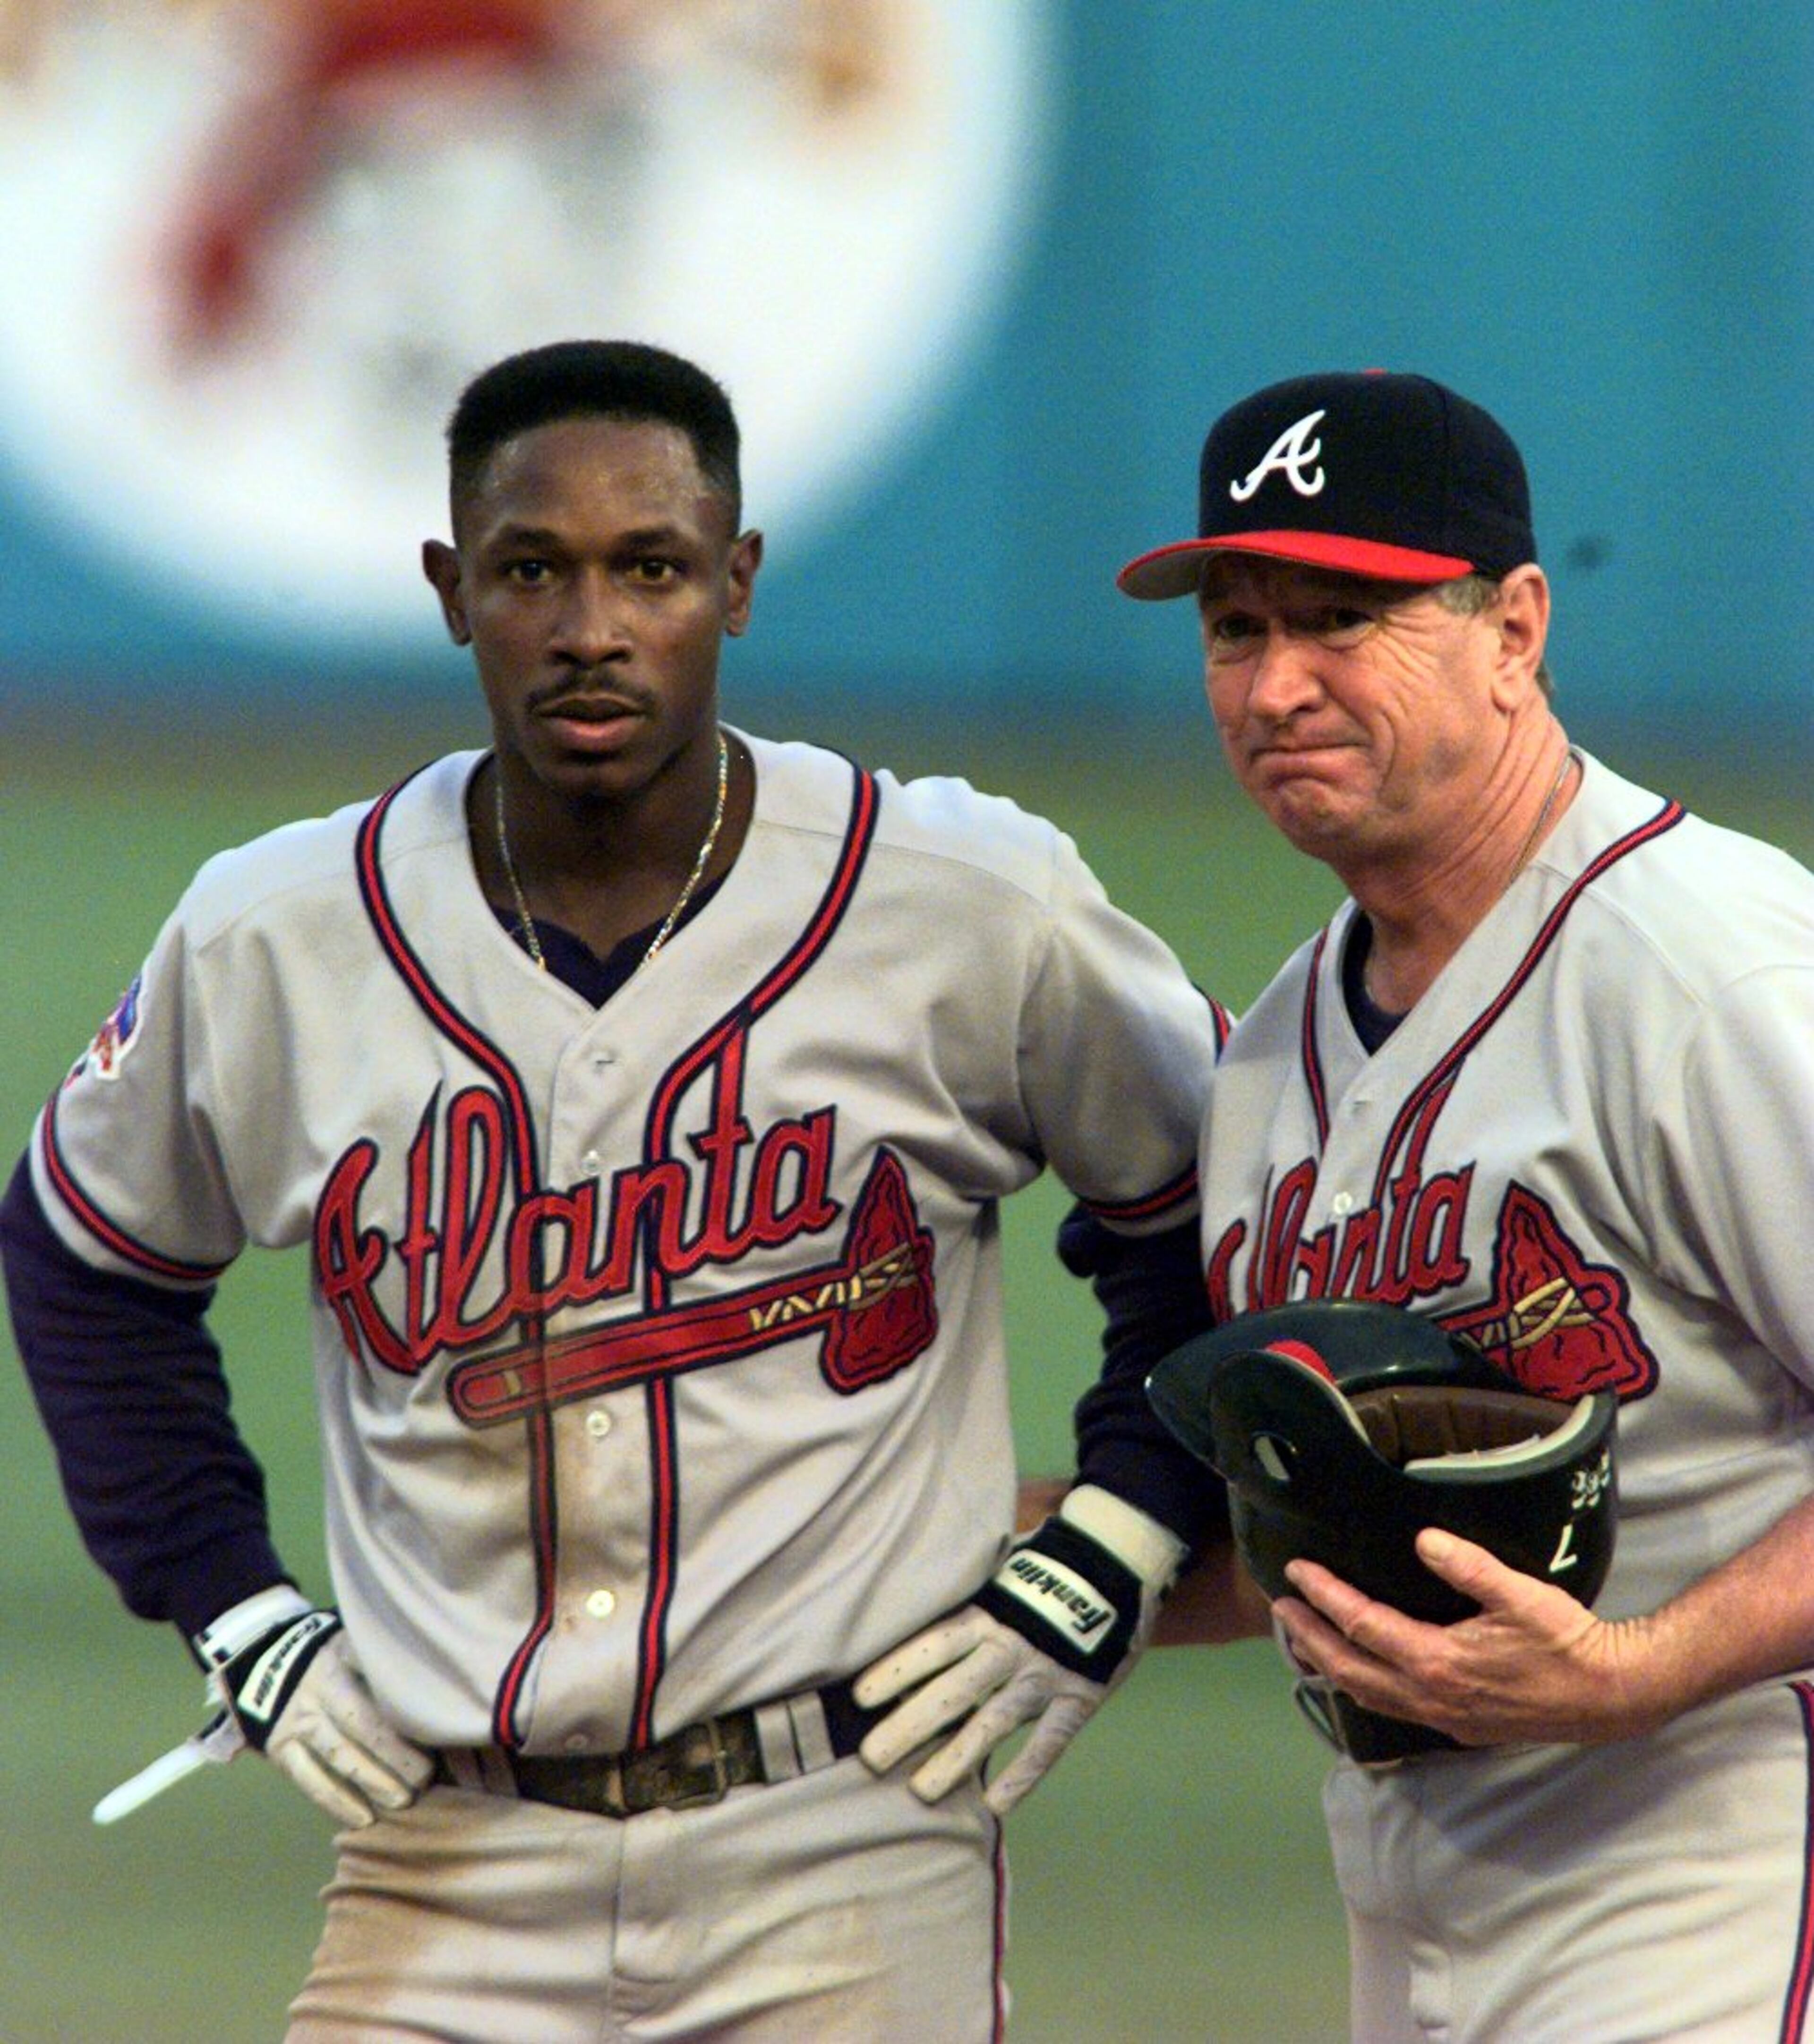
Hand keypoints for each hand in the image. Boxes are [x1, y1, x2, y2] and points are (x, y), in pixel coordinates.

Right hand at [195, 1588, 433, 1826]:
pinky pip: (309, 1780)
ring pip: (338, 1755)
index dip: (405, 1701)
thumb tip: (435, 1688)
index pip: (377, 1677)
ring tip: (402, 1800)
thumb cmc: (329, 1656)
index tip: (435, 1722)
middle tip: (425, 1776)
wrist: (266, 1662)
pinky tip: (363, 1818)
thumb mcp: (352, 1643)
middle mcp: (320, 1688)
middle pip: (362, 1723)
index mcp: (342, 1655)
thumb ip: (382, 1664)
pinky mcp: (280, 1749)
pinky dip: (336, 1802)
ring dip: (372, 1781)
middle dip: (396, 1753)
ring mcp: (298, 1720)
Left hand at [854, 1485, 1182, 1814]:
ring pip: (994, 1723)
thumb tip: (916, 1639)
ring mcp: (1045, 1676)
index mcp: (988, 1613)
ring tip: (920, 1791)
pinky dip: (1023, 1773)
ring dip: (956, 1758)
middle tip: (871, 1759)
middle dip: (911, 1725)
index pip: (934, 1645)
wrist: (1117, 1561)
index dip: (897, 1669)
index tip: (860, 1697)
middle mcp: (1010, 1647)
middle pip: (953, 1691)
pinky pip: (1049, 1742)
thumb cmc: (1046, 1571)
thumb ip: (967, 1608)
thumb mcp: (1001, 1577)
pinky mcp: (1079, 1698)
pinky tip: (996, 1804)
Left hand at [1273, 1528, 1666, 1747]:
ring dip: (1329, 1666)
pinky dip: (1362, 1688)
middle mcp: (1431, 1697)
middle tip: (1278, 1608)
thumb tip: (1422, 1538)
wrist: (1610, 1695)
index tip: (1295, 1572)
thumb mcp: (1519, 1593)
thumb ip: (1468, 1564)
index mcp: (1438, 1661)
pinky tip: (1357, 1674)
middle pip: (1348, 1668)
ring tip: (1301, 1641)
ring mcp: (1443, 1718)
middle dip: (1308, 1637)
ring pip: (1367, 1695)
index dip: (1323, 1598)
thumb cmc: (1566, 1641)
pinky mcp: (1459, 1727)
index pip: (1361, 1626)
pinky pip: (1393, 1708)